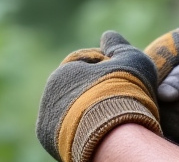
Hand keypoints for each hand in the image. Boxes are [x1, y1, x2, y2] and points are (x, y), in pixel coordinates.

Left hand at [37, 31, 161, 161]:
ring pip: (70, 112)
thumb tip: (106, 36)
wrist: (115, 135)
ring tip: (108, 119)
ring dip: (85, 112)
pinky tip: (98, 132)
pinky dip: (80, 131)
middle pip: (76, 91)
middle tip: (116, 102)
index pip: (83, 67)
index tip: (120, 82)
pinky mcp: (51, 144)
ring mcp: (48, 122)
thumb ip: (118, 44)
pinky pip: (68, 132)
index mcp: (64, 72)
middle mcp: (49, 96)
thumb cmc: (125, 92)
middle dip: (93, 93)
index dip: (104, 72)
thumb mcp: (130, 59)